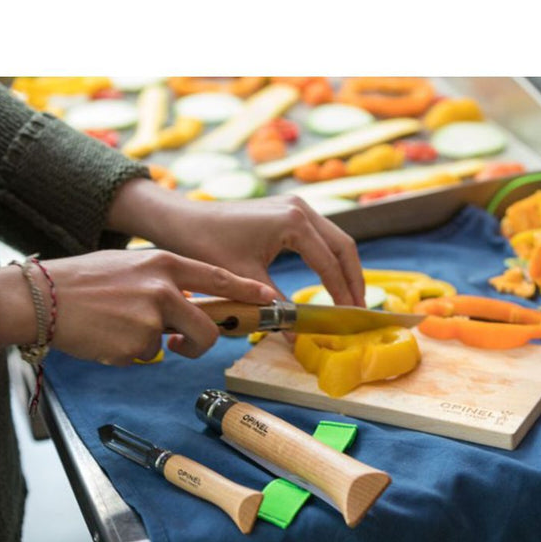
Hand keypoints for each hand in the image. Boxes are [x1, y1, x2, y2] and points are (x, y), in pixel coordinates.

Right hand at [0, 249, 275, 364]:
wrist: (40, 297)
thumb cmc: (84, 280)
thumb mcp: (131, 266)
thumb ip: (165, 281)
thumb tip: (192, 303)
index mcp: (164, 263)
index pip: (218, 277)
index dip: (247, 289)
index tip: (270, 298)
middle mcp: (164, 287)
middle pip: (210, 326)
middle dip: (202, 342)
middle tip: (182, 345)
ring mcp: (151, 316)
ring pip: (177, 344)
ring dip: (161, 347)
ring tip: (126, 334)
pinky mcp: (136, 343)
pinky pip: (146, 355)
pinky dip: (129, 352)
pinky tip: (105, 336)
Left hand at [106, 180, 365, 306]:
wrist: (182, 219)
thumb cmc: (207, 245)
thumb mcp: (243, 279)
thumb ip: (275, 306)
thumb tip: (296, 336)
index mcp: (293, 223)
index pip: (330, 265)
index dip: (342, 294)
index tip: (350, 318)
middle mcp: (301, 209)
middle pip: (344, 247)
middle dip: (354, 280)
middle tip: (358, 310)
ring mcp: (298, 206)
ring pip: (337, 239)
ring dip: (346, 268)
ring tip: (349, 298)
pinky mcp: (290, 209)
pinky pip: (323, 235)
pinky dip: (332, 258)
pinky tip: (331, 279)